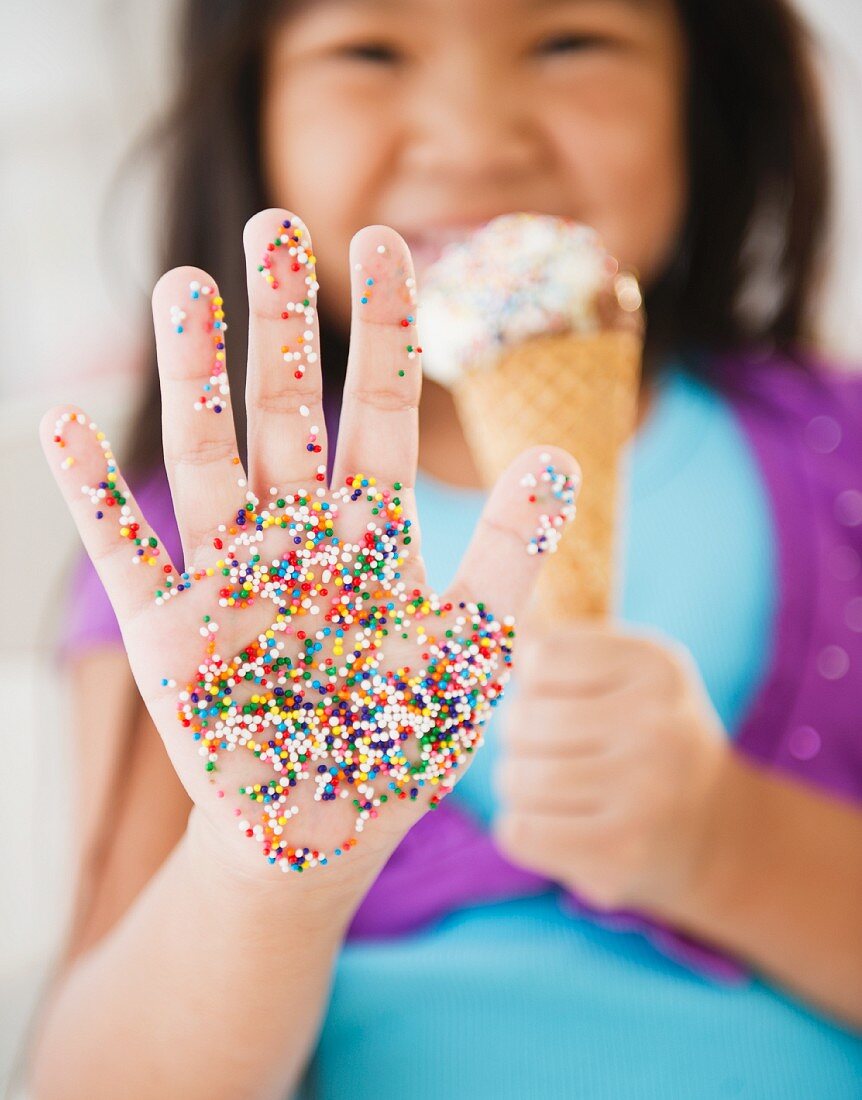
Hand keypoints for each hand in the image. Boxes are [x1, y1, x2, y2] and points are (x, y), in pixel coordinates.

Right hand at [42, 208, 578, 895]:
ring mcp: (226, 579)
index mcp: (372, 540)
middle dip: (283, 321)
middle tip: (274, 221)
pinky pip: (124, 551)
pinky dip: (93, 493)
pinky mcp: (168, 633)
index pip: (383, 413)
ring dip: (193, 376)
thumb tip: (560, 456)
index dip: (387, 330)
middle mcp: (297, 541)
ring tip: (184, 286)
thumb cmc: (395, 750)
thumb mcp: (468, 655)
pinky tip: (63, 422)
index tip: (389, 241)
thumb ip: (508, 557)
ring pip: (207, 457)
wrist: (318, 839)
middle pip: (288, 411)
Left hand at [492, 622, 728, 913]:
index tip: (560, 701)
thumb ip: (555, 645)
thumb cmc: (644, 739)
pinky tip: (554, 826)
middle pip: (523, 720)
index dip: (533, 685)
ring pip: (517, 778)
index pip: (540, 658)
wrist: (714, 831)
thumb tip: (493, 614)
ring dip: (517, 786)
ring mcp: (645, 791)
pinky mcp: (624, 851)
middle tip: (552, 752)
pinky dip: (520, 829)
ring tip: (550, 790)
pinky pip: (520, 831)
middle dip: (519, 739)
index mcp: (656, 666)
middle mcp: (657, 724)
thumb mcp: (623, 675)